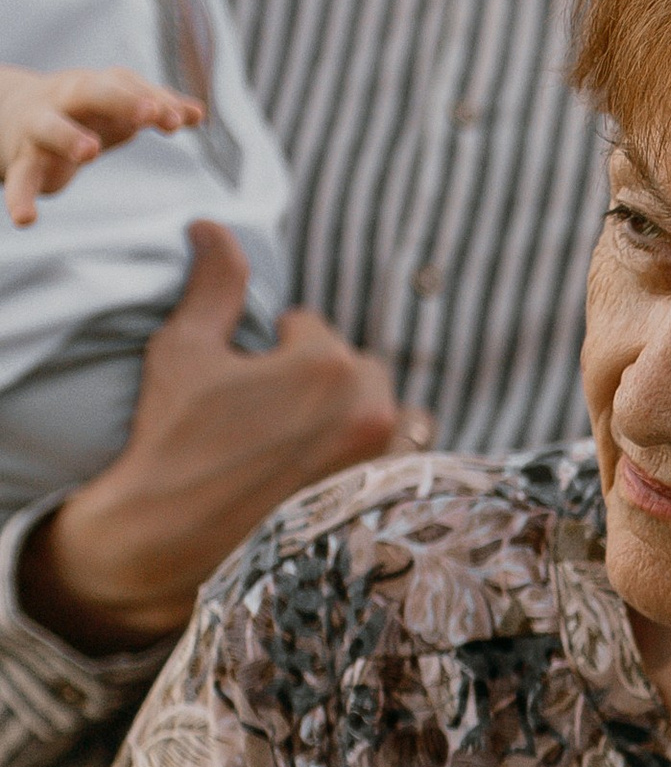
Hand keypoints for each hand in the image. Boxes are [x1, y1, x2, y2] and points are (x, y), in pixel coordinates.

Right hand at [0, 61, 201, 221]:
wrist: (15, 114)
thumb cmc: (82, 111)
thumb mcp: (117, 107)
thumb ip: (156, 109)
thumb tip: (199, 113)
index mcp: (94, 87)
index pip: (126, 83)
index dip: (152, 98)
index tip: (179, 119)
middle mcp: (65, 102)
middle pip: (91, 92)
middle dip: (120, 100)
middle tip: (147, 115)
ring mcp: (39, 131)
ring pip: (49, 127)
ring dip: (68, 136)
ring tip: (89, 151)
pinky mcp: (23, 164)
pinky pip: (18, 180)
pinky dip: (19, 198)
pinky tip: (26, 219)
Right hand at [21, 221, 409, 647]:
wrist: (167, 542)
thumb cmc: (170, 442)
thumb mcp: (184, 350)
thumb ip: (215, 283)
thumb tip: (212, 225)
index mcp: (329, 363)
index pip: (311, 329)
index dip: (273, 350)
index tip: (245, 382)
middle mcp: (372, 410)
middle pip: (357, 370)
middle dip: (321, 382)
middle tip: (270, 415)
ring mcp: (385, 463)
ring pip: (392, 415)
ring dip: (360, 419)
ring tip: (305, 445)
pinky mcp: (386, 507)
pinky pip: (406, 465)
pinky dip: (382, 463)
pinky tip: (333, 476)